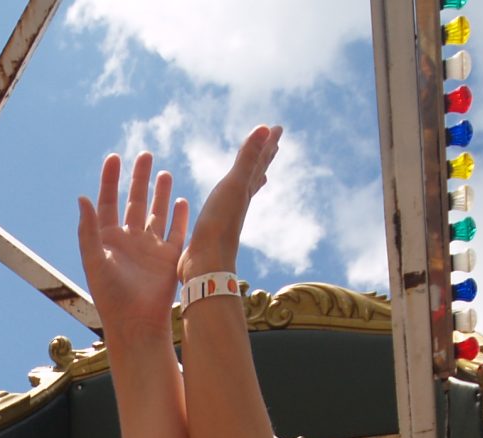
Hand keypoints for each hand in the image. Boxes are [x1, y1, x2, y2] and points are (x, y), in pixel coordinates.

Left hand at [76, 151, 186, 333]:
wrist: (136, 324)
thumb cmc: (111, 296)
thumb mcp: (94, 260)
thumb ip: (88, 230)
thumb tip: (82, 197)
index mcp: (108, 240)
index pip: (108, 202)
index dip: (110, 180)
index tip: (115, 157)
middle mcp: (129, 241)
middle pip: (135, 202)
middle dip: (139, 178)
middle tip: (145, 155)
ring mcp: (150, 249)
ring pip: (157, 213)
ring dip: (160, 193)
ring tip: (165, 172)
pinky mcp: (169, 258)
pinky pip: (176, 232)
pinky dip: (180, 216)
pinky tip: (182, 200)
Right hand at [181, 125, 279, 281]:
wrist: (206, 264)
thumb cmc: (219, 225)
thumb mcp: (235, 186)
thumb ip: (248, 157)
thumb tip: (267, 128)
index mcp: (244, 190)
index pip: (260, 161)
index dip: (267, 144)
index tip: (276, 128)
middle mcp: (240, 201)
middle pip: (255, 174)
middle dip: (263, 158)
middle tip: (272, 144)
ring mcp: (227, 215)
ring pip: (243, 191)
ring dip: (250, 178)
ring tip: (258, 174)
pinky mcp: (212, 227)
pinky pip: (224, 205)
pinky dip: (228, 198)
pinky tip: (226, 203)